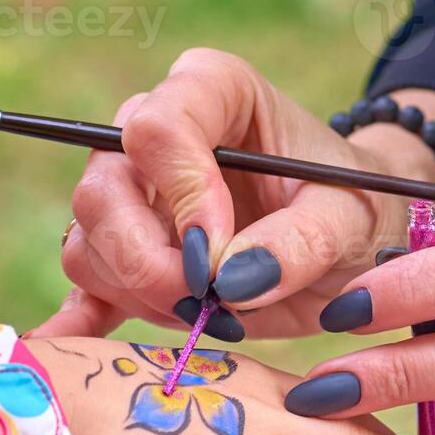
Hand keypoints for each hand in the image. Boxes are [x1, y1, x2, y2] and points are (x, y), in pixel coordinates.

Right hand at [37, 49, 434, 339]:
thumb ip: (298, 244)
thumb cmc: (359, 209)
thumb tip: (228, 281)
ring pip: (88, 241)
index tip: (221, 250)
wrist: (354, 241)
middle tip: (208, 301)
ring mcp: (135, 192)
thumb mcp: (351, 222)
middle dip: (147, 259)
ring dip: (141, 292)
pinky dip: (83, 316)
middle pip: (103, 189)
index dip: (181, 194)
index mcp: (214, 91)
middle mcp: (158, 132)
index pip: (156, 127)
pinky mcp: (130, 251)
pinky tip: (75, 342)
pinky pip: (85, 280)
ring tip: (211, 312)